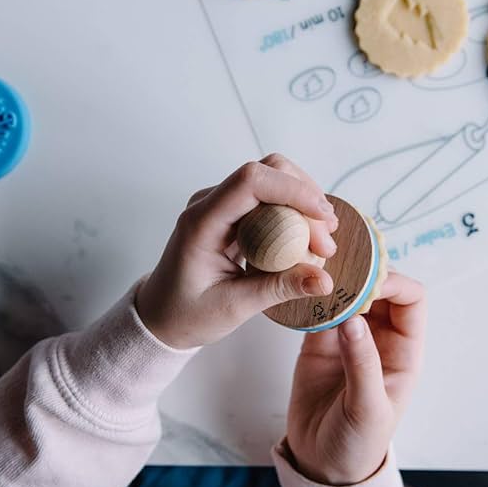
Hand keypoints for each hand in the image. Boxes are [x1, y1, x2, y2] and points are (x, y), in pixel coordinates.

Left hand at [135, 154, 336, 348]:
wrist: (160, 316)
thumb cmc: (186, 313)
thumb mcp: (234, 308)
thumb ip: (279, 289)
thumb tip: (324, 279)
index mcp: (201, 222)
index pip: (250, 181)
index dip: (293, 189)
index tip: (323, 218)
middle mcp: (209, 204)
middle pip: (267, 171)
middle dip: (305, 196)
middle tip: (327, 240)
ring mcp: (220, 205)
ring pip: (272, 179)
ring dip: (303, 203)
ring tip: (322, 241)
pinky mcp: (232, 213)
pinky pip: (269, 198)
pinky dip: (294, 212)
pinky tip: (307, 238)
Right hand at [285, 271, 425, 485]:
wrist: (321, 467)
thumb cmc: (357, 445)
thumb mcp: (367, 409)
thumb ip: (362, 364)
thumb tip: (352, 319)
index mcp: (404, 352)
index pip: (411, 301)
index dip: (394, 282)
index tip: (367, 278)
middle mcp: (379, 338)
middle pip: (379, 288)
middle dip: (363, 273)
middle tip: (338, 265)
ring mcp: (348, 338)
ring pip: (348, 293)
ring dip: (336, 280)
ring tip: (316, 267)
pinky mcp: (317, 343)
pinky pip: (317, 309)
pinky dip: (311, 296)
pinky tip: (300, 287)